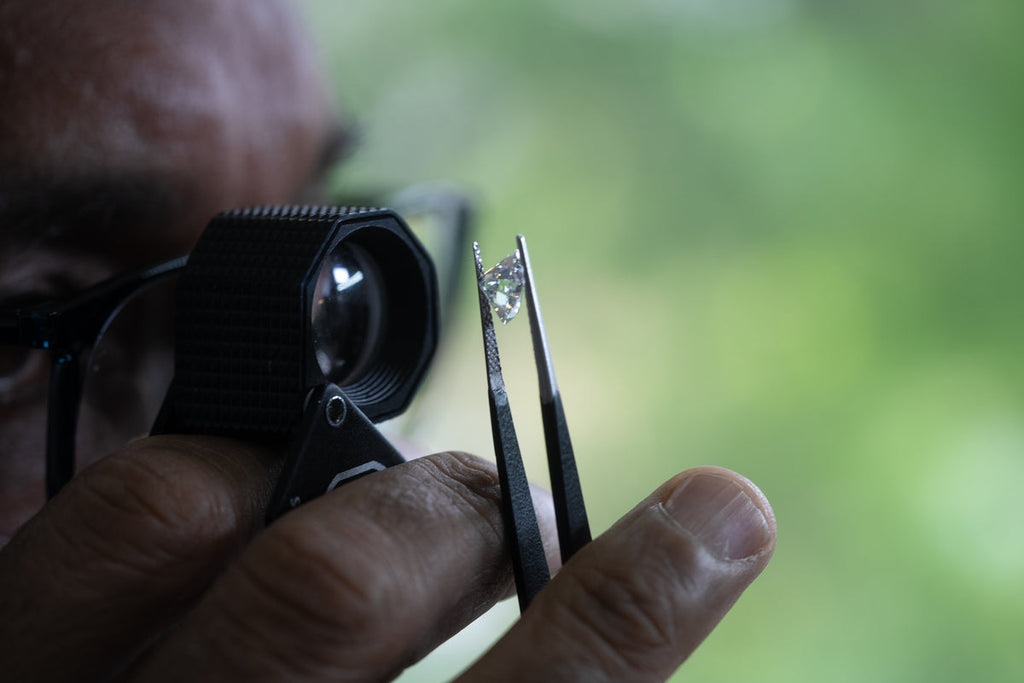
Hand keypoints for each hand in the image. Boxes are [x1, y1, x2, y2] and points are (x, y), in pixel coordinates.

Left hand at [0, 435, 774, 680]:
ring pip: (185, 514)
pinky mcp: (0, 664)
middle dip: (455, 517)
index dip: (637, 604)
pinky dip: (211, 480)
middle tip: (492, 512)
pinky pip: (109, 516)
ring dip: (323, 483)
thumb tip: (602, 627)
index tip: (718, 513)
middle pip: (338, 586)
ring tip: (378, 500)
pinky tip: (258, 508)